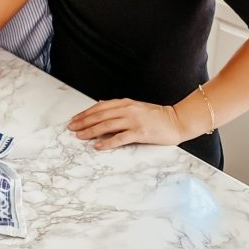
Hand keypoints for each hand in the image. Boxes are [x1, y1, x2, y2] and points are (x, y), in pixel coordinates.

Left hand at [67, 98, 184, 150]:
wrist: (177, 120)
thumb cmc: (157, 115)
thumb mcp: (136, 106)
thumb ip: (118, 105)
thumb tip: (100, 103)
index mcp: (125, 103)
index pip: (100, 107)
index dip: (85, 113)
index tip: (74, 119)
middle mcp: (127, 110)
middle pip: (100, 115)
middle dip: (83, 122)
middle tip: (71, 128)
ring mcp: (134, 121)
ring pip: (107, 125)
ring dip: (91, 131)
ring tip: (80, 136)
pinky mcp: (140, 132)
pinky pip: (120, 138)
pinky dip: (107, 142)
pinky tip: (98, 146)